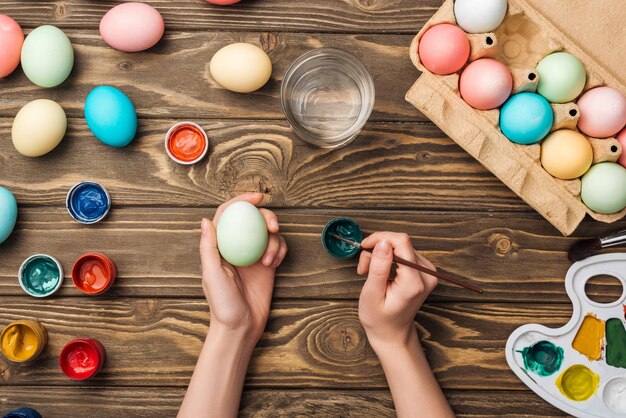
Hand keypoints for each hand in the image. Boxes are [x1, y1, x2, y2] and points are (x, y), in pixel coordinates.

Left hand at [200, 193, 287, 343]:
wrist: (241, 327)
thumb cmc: (222, 304)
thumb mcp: (212, 275)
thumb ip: (208, 248)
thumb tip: (205, 220)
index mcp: (220, 245)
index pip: (229, 214)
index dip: (242, 200)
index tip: (257, 198)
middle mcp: (237, 246)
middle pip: (253, 219)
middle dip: (266, 216)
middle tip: (273, 226)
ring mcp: (253, 255)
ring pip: (268, 233)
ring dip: (274, 241)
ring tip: (270, 259)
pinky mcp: (267, 265)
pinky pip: (278, 247)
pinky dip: (280, 251)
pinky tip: (275, 264)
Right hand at [357, 232, 437, 350]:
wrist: (392, 333)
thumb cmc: (379, 318)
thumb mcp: (372, 294)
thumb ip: (378, 267)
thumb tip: (383, 242)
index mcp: (414, 282)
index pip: (401, 242)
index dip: (380, 239)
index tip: (364, 247)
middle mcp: (426, 275)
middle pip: (401, 242)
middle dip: (378, 249)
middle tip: (364, 268)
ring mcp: (428, 273)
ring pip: (401, 246)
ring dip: (382, 254)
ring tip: (370, 272)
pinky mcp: (425, 271)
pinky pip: (405, 252)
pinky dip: (389, 258)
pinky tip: (381, 271)